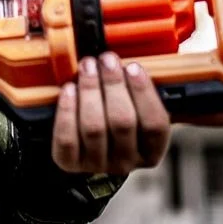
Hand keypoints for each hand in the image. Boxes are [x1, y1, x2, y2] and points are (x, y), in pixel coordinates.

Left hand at [51, 54, 171, 174]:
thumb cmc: (114, 119)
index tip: (133, 67)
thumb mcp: (135, 110)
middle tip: (107, 60)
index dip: (144, 93)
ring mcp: (97, 164)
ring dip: (90, 90)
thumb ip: (137, 92)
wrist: (84, 148)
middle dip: (113, 85)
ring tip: (88, 66)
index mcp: (150, 150)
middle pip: (122, 122)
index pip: (155, 125)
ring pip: (93, 127)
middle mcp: (126, 162)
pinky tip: (69, 88)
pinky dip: (67, 110)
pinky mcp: (70, 162)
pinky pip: (67, 138)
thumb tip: (130, 62)